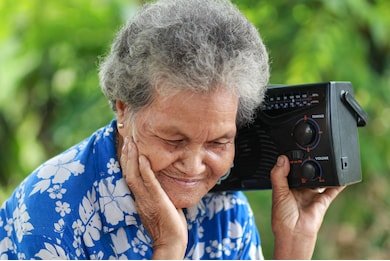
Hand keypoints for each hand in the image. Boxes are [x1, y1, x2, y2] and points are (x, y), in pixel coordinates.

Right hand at [120, 137, 187, 258]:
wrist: (171, 241)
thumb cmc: (169, 223)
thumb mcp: (161, 203)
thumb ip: (158, 191)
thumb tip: (163, 180)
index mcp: (140, 197)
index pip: (130, 175)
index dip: (127, 160)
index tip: (127, 145)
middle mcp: (139, 197)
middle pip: (128, 172)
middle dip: (127, 155)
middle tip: (126, 138)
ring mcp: (146, 199)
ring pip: (134, 175)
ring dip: (132, 158)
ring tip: (131, 142)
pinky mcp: (157, 201)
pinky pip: (149, 183)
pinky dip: (145, 170)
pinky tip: (143, 157)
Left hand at [270, 155, 344, 258]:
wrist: (294, 233)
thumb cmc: (282, 217)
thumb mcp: (278, 192)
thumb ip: (279, 175)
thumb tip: (282, 159)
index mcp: (287, 187)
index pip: (290, 171)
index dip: (291, 162)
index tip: (293, 151)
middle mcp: (300, 190)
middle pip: (306, 173)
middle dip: (308, 164)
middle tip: (309, 152)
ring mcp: (312, 195)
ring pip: (319, 179)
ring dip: (322, 171)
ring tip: (323, 159)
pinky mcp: (322, 201)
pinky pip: (332, 190)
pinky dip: (338, 183)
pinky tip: (341, 175)